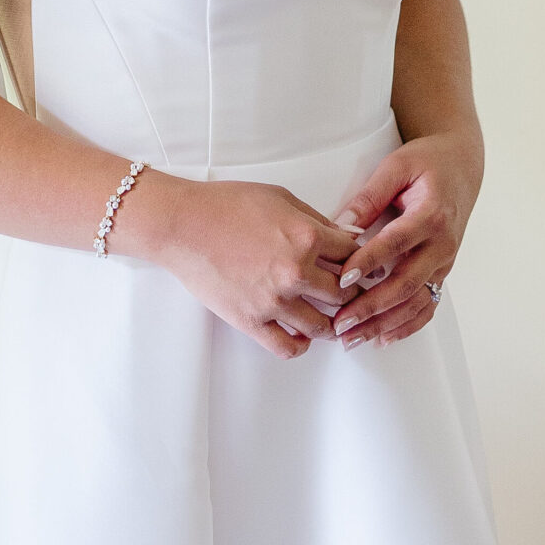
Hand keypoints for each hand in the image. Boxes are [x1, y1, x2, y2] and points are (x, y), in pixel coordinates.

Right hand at [127, 175, 360, 359]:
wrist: (182, 223)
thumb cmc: (226, 204)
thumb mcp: (279, 197)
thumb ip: (315, 219)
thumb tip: (345, 237)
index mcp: (307, 236)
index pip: (353, 256)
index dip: (360, 260)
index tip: (362, 267)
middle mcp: (296, 271)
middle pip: (343, 294)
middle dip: (350, 293)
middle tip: (348, 294)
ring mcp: (274, 300)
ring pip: (322, 326)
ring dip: (330, 323)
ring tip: (329, 318)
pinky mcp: (251, 321)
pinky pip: (288, 347)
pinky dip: (301, 346)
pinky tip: (301, 336)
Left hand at [328, 131, 480, 348]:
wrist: (461, 167)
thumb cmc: (427, 162)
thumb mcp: (396, 167)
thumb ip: (369, 196)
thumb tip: (340, 225)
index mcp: (431, 215)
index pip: (396, 243)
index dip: (368, 262)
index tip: (342, 278)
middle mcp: (442, 244)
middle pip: (406, 283)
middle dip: (371, 307)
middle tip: (340, 322)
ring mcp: (445, 262)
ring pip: (416, 302)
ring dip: (384, 324)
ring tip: (353, 338)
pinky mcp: (442, 272)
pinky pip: (428, 306)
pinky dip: (407, 325)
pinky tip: (382, 338)